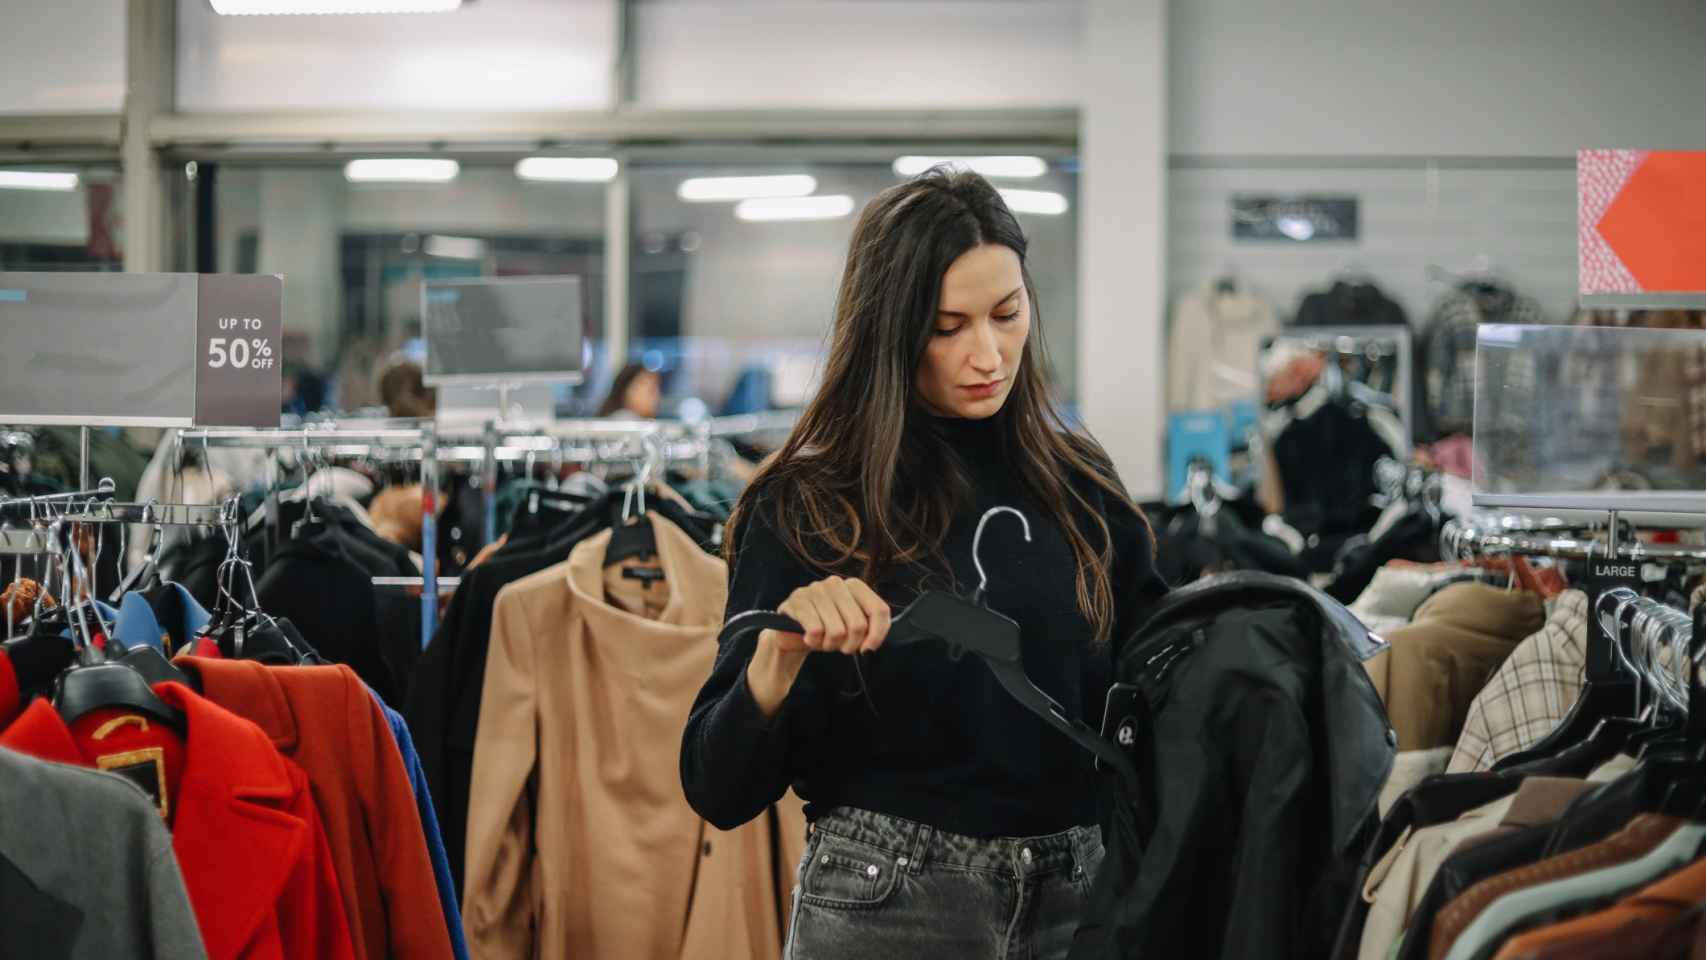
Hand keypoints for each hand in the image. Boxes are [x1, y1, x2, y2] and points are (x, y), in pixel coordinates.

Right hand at [768, 575, 892, 654]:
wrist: (792, 631)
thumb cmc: (827, 628)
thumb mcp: (851, 627)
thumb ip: (868, 629)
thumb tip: (871, 646)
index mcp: (855, 586)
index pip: (879, 610)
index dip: (878, 634)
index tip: (869, 649)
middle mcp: (836, 584)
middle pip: (858, 624)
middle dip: (850, 644)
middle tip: (841, 646)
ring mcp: (815, 590)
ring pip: (836, 631)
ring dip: (830, 644)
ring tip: (824, 641)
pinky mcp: (797, 601)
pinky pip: (815, 630)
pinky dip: (814, 641)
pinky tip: (810, 638)